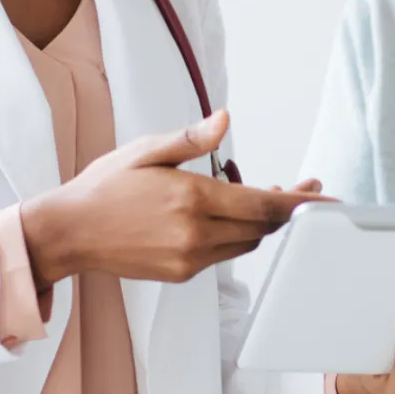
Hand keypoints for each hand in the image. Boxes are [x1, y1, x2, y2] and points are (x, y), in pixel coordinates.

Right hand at [19, 111, 323, 285]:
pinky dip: (237, 235)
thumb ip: (191, 140)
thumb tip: (224, 120)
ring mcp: (189, 258)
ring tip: (269, 196)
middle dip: (287, 210)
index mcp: (192, 200)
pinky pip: (224, 254)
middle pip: (262, 227)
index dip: (300, 204)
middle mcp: (195, 234)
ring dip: (263, 222)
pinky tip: (232, 215)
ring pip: (246, 243)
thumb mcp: (147, 150)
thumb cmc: (105, 186)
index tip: (325, 198)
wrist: (69, 232)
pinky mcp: (182, 273)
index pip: (263, 206)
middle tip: (302, 188)